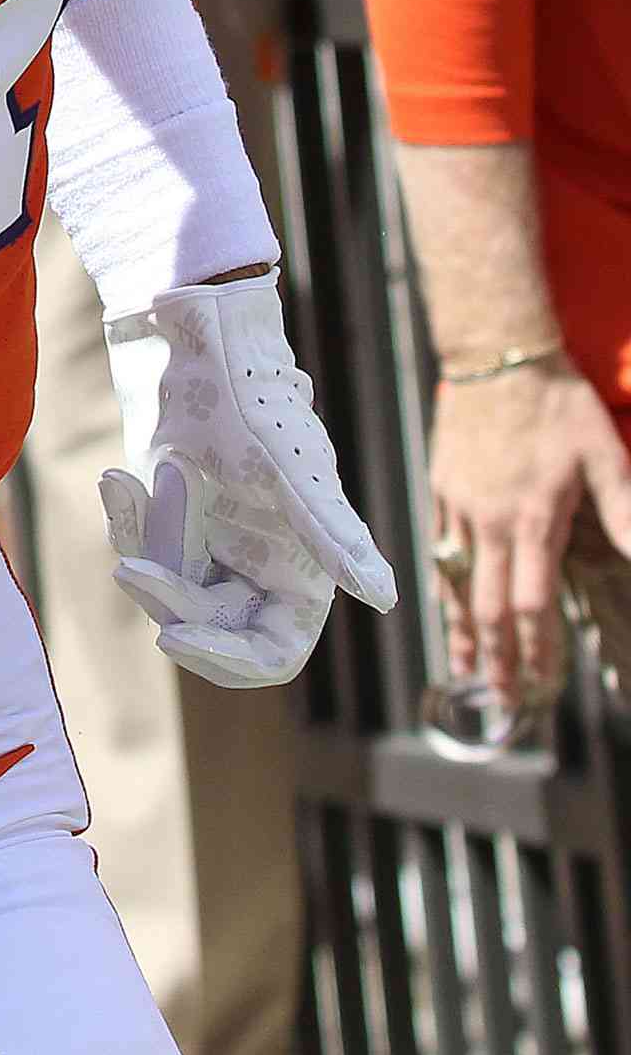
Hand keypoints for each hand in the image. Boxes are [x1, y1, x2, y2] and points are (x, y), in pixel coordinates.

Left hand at [99, 272, 396, 685]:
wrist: (189, 339)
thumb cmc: (248, 396)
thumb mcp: (286, 467)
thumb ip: (332, 533)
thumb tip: (383, 598)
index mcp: (301, 566)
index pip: (271, 654)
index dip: (227, 659)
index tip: (175, 638)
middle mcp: (261, 563)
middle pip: (208, 625)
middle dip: (168, 597)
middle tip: (131, 567)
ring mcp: (215, 543)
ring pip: (167, 588)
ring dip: (143, 543)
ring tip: (130, 483)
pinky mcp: (175, 519)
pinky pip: (143, 549)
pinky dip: (126, 520)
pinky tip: (118, 480)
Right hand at [428, 360, 630, 708]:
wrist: (497, 354)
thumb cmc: (557, 404)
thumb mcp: (604, 456)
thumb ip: (624, 513)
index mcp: (532, 520)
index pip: (532, 604)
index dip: (537, 649)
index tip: (541, 683)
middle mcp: (490, 522)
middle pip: (489, 606)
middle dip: (496, 658)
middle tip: (499, 699)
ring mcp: (459, 505)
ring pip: (458, 582)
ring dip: (463, 631)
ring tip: (464, 671)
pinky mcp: (442, 486)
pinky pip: (441, 547)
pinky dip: (445, 585)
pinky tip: (447, 604)